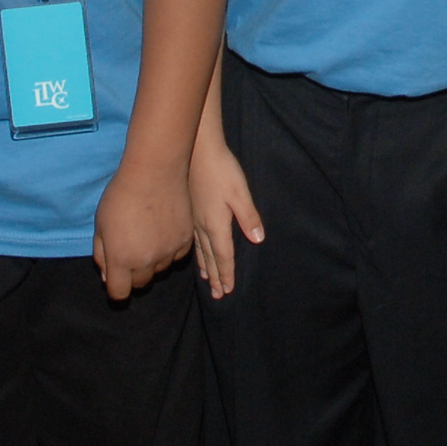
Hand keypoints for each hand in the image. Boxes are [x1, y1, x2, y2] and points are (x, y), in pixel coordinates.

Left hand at [93, 155, 193, 300]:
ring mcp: (168, 251)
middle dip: (133, 274)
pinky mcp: (185, 241)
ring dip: (152, 262)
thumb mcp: (100, 224)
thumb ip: (102, 254)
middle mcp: (146, 261)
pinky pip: (176, 256)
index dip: (116, 289)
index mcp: (121, 259)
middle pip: (141, 283)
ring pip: (160, 270)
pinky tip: (163, 231)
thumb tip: (107, 277)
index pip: (119, 293)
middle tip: (131, 251)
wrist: (154, 171)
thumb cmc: (121, 195)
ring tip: (148, 237)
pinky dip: (169, 250)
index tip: (116, 278)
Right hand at [189, 128, 262, 299]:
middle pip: (209, 257)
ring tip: (206, 280)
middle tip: (217, 295)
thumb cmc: (221, 169)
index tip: (228, 290)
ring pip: (199, 250)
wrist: (196, 150)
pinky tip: (194, 253)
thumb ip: (248, 216)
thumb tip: (258, 240)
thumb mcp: (240, 192)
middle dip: (215, 276)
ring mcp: (193, 218)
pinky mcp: (188, 210)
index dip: (226, 273)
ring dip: (204, 266)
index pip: (223, 255)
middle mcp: (202, 226)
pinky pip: (192, 240)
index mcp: (216, 224)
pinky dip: (195, 252)